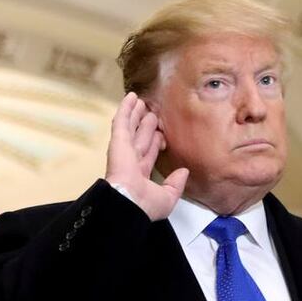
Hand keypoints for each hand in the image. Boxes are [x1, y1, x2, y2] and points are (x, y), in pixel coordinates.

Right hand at [105, 92, 187, 220]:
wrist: (129, 202)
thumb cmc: (145, 204)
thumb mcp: (167, 197)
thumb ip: (175, 184)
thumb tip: (183, 172)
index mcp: (140, 175)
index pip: (149, 154)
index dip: (155, 143)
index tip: (161, 135)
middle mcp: (131, 161)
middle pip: (139, 137)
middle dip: (144, 125)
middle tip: (151, 112)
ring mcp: (123, 149)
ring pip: (131, 126)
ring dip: (135, 113)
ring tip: (140, 100)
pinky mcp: (118, 141)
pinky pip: (122, 121)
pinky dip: (125, 109)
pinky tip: (130, 96)